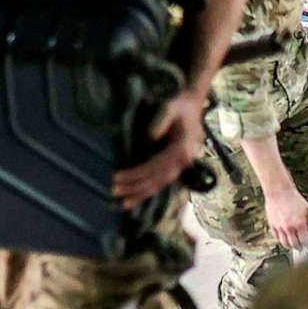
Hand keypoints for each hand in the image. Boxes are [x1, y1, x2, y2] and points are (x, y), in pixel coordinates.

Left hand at [115, 91, 205, 206]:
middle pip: (157, 180)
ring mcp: (182, 165)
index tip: (116, 176)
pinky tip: (137, 197)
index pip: (155, 167)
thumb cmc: (180, 106)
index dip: (135, 174)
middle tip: (114, 190)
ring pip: (160, 184)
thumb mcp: (170, 107)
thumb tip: (150, 137)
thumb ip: (161, 120)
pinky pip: (162, 181)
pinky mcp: (177, 165)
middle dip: (135, 187)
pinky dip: (149, 190)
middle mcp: (184, 161)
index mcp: (182, 149)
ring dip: (141, 193)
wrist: (193, 105)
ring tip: (123, 203)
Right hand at [263, 178, 307, 251]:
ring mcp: (279, 227)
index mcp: (300, 224)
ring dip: (290, 245)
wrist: (279, 191)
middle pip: (294, 245)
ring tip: (294, 243)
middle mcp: (289, 227)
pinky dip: (282, 240)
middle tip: (302, 247)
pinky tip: (286, 237)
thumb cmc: (294, 198)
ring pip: (285, 244)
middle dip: (299, 247)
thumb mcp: (307, 210)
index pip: (305, 241)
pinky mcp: (272, 226)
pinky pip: (277, 238)